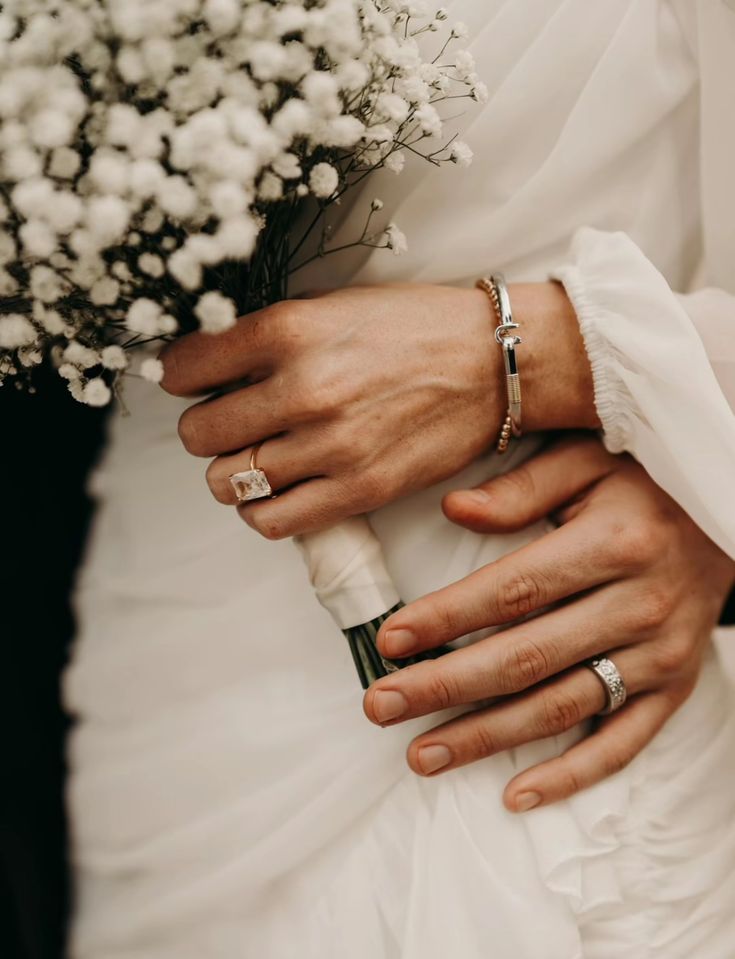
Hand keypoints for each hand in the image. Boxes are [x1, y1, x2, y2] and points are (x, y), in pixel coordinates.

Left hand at [161, 282, 596, 537]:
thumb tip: (210, 362)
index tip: (192, 380)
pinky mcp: (359, 491)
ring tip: (257, 456)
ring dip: (232, 472)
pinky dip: (262, 510)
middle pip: (199, 435)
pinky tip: (279, 489)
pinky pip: (272, 522)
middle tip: (232, 420)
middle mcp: (303, 391)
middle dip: (207, 428)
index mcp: (290, 331)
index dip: (180, 376)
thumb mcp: (334, 305)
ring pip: (228, 483)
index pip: (184, 369)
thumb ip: (269, 334)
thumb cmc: (416, 326)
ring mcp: (330, 447)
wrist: (494, 362)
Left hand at [362, 435, 734, 811]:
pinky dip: (570, 776)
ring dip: (487, 738)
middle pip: (525, 658)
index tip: (389, 642)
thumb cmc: (643, 488)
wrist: (728, 522)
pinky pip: (622, 744)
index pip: (514, 591)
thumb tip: (453, 509)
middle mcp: (639, 605)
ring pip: (562, 708)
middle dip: (445, 686)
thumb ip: (523, 487)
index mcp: (613, 544)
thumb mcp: (588, 463)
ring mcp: (660, 656)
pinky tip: (514, 795)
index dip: (447, 618)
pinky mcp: (674, 689)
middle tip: (380, 706)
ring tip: (421, 755)